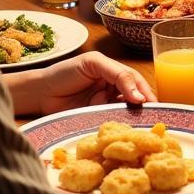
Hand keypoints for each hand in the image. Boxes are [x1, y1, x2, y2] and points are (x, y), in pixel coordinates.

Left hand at [37, 51, 155, 114]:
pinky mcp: (96, 118)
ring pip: (125, 110)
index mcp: (113, 71)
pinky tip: (125, 130)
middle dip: (144, 106)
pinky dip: (119, 125)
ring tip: (142, 125)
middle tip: (153, 116)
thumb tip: (137, 96)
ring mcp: (105, 104)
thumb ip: (117, 74)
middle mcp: (112, 88)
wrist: (40, 92)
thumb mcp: (93, 63)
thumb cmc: (64, 72)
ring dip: (133, 117)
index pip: (135, 79)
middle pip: (134, 96)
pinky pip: (112, 121)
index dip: (144, 91)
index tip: (152, 103)